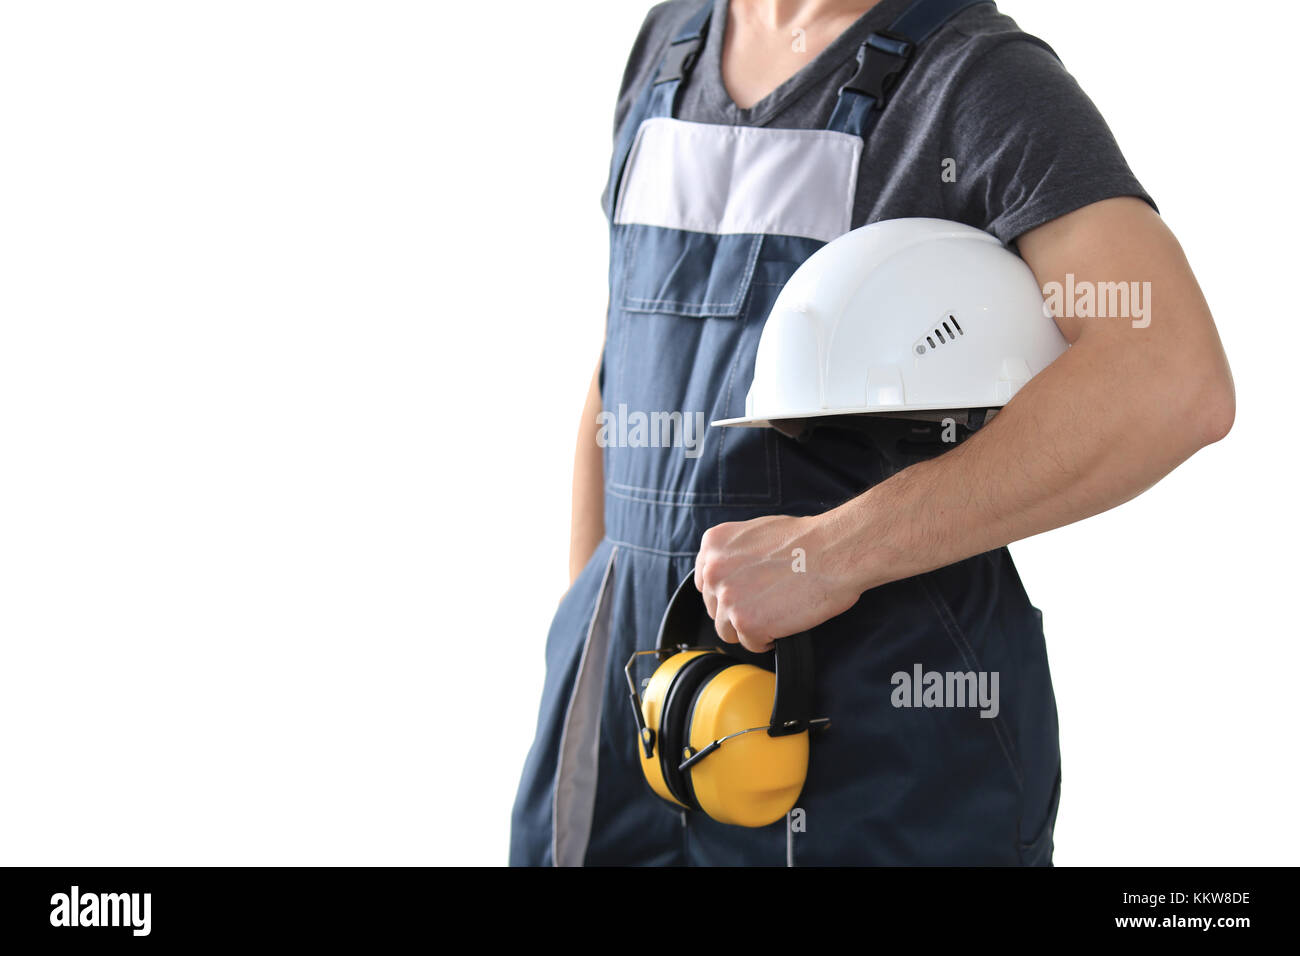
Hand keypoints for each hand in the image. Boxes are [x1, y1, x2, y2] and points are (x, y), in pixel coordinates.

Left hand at [694, 513, 863, 652]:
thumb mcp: (756, 532)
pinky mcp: (746, 622)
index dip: (726, 592)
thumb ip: (734, 554)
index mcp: (714, 544)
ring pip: (727, 630)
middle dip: (738, 610)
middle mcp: (714, 571)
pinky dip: (766, 640)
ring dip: (749, 628)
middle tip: (766, 605)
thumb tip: (731, 574)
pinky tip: (783, 625)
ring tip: (775, 616)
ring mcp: (728, 598)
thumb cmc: (807, 540)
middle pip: (715, 608)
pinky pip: (750, 644)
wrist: (833, 552)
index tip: (743, 596)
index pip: (705, 582)